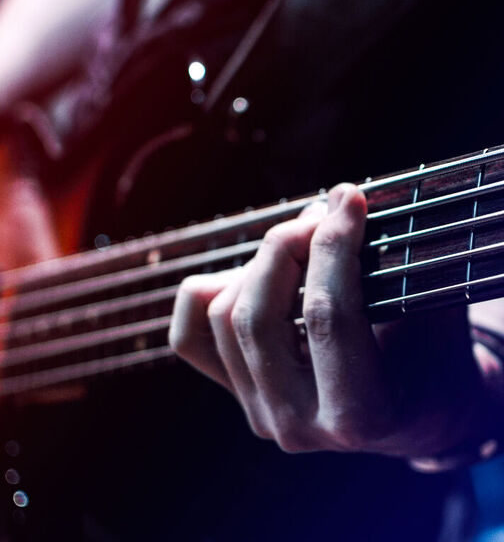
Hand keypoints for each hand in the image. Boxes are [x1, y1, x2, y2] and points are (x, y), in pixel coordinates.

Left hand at [169, 184, 495, 460]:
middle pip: (258, 315)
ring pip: (224, 318)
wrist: (416, 413)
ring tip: (296, 240)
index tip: (347, 198)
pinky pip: (190, 337)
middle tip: (318, 213)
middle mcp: (297, 424)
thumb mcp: (431, 319)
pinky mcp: (238, 395)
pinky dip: (209, 293)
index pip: (327, 316)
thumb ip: (388, 267)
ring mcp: (260, 413)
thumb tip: (337, 204)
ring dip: (256, 265)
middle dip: (285, 246)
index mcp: (358, 416)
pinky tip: (247, 274)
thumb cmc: (432, 362)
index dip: (333, 246)